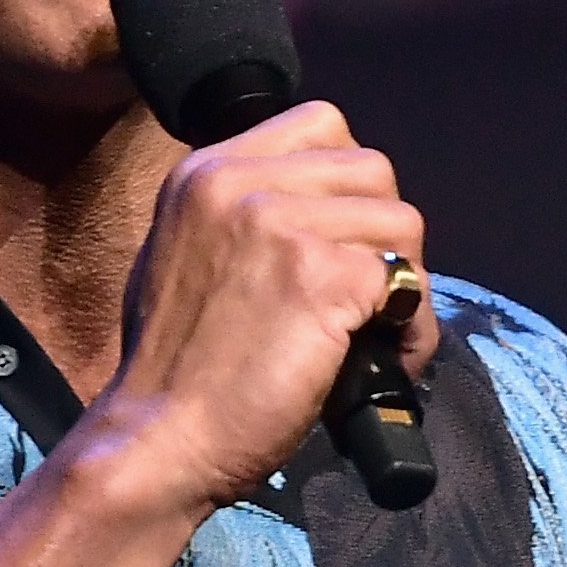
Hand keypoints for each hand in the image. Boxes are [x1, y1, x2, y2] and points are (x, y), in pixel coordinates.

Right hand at [96, 101, 437, 512]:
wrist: (155, 441)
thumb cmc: (171, 373)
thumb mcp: (183, 255)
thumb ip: (241, 217)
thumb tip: (321, 216)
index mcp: (204, 171)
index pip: (322, 125)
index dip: (349, 185)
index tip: (342, 240)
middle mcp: (240, 182)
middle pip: (373, 169)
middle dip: (384, 234)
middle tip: (367, 296)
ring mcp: (281, 224)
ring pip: (401, 223)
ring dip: (406, 283)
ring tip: (379, 335)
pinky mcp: (321, 277)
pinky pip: (408, 284)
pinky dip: (411, 332)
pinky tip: (385, 364)